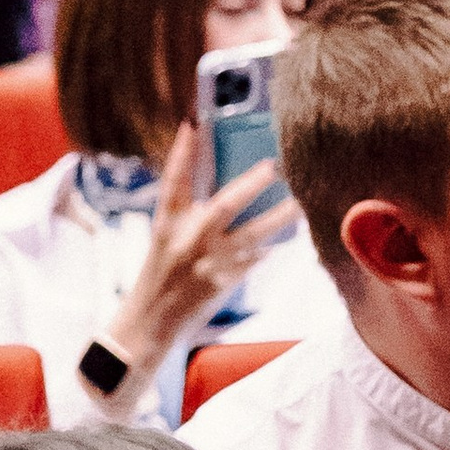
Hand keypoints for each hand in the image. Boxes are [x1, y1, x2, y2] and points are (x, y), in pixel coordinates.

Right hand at [99, 127, 300, 388]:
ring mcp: (205, 262)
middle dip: (250, 184)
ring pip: (251, 234)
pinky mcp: (221, 283)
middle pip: (223, 204)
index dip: (181, 152)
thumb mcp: (166, 243)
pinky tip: (288, 240)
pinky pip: (254, 260)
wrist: (147, 326)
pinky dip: (268, 249)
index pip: (172, 181)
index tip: (193, 123)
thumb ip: (192, 220)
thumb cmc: (159, 279)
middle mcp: (185, 240)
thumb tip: (232, 196)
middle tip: (274, 165)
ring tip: (302, 202)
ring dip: (279, 217)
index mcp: (165, 225)